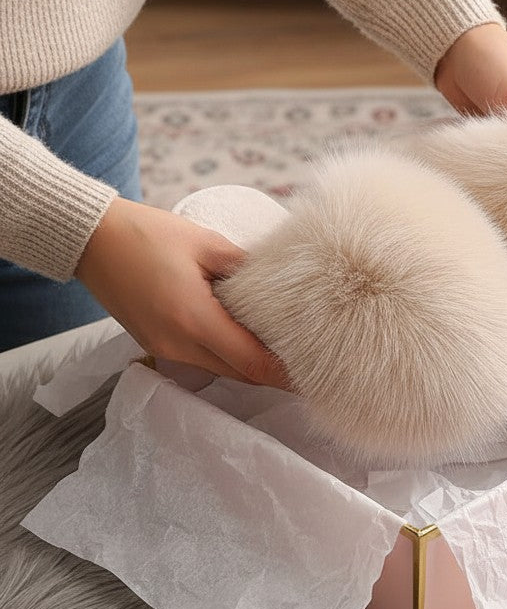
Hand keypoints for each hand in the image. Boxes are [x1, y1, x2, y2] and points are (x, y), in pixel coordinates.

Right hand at [77, 198, 289, 388]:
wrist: (90, 240)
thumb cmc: (147, 234)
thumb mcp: (206, 243)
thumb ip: (246, 268)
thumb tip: (282, 284)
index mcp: (195, 320)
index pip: (252, 362)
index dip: (285, 374)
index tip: (314, 373)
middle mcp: (179, 345)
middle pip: (241, 374)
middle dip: (274, 373)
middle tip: (309, 362)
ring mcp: (165, 349)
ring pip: (222, 370)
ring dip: (251, 366)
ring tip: (283, 352)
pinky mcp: (156, 345)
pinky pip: (202, 360)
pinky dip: (228, 357)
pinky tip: (246, 341)